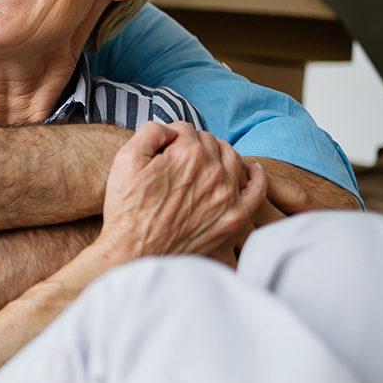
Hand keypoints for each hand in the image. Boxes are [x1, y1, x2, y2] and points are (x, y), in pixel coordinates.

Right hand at [95, 123, 268, 264]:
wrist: (135, 253)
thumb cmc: (127, 209)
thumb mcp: (125, 160)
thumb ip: (150, 132)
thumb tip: (171, 129)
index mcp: (188, 154)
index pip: (186, 130)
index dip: (170, 138)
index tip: (161, 153)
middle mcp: (213, 172)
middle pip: (209, 142)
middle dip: (193, 146)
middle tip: (175, 164)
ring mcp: (227, 195)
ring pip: (232, 158)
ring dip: (219, 156)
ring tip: (201, 166)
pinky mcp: (234, 217)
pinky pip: (257, 189)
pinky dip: (256, 176)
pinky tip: (251, 171)